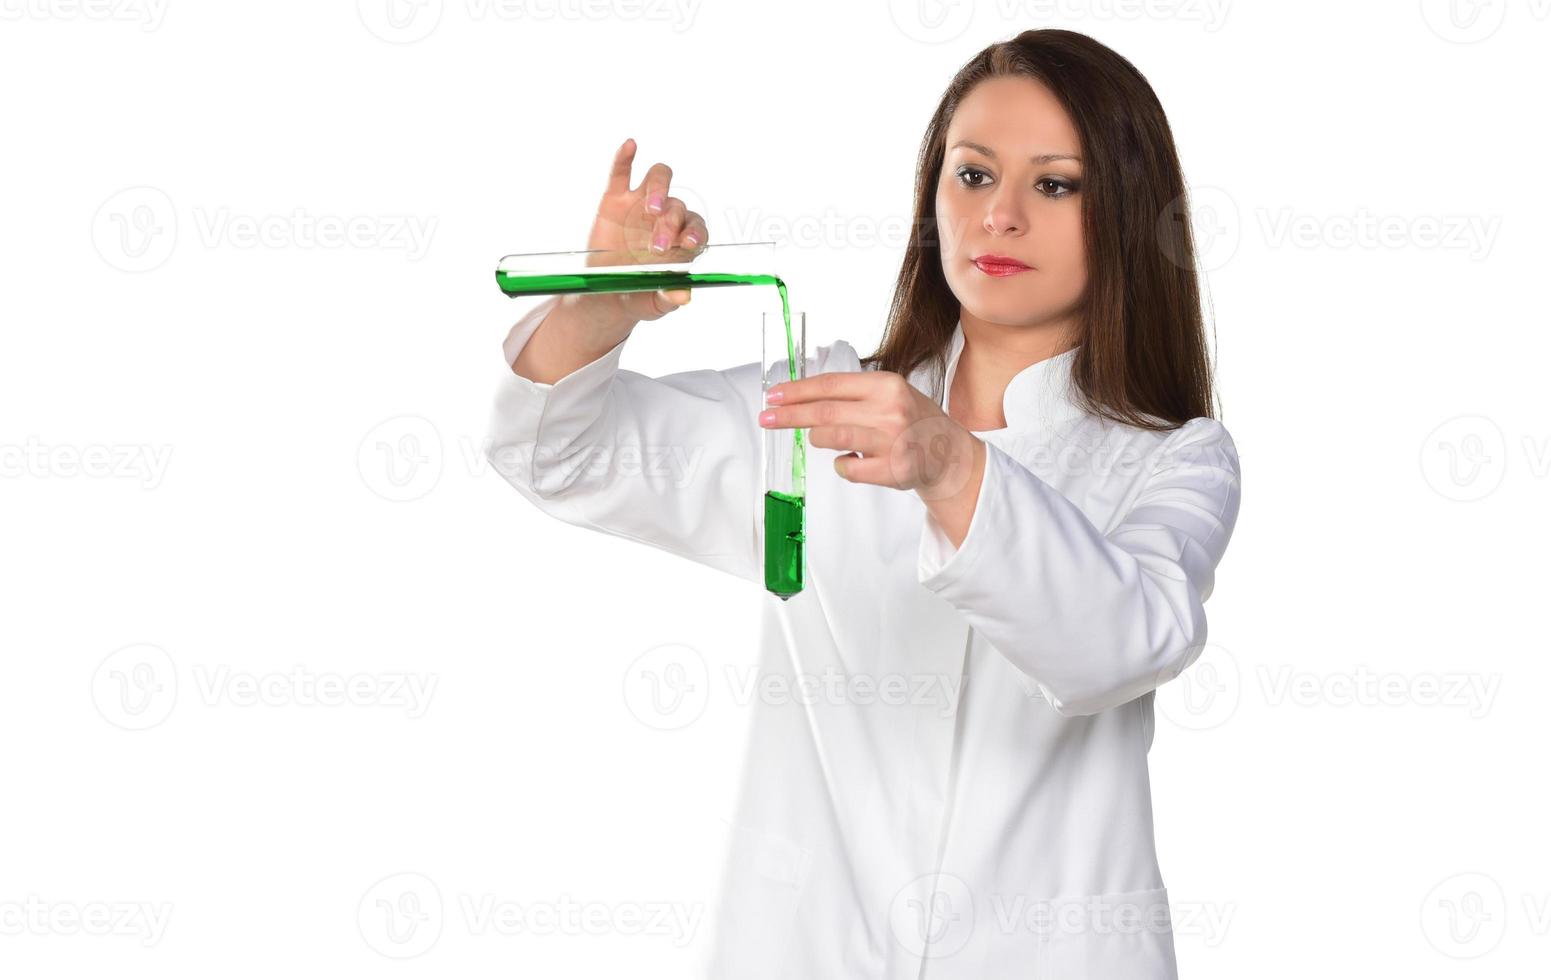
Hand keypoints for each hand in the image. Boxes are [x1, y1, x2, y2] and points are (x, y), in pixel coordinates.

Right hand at [581, 137, 709, 324]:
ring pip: (658, 180)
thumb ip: (668, 298)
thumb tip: (683, 297)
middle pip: (677, 206)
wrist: (603, 295)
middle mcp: (666, 218)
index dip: (695, 231)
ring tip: (651, 208)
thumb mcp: (653, 303)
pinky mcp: (615, 199)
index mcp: (681, 241)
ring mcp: (640, 205)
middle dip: (670, 224)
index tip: (687, 243)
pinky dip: (625, 158)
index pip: (696, 227)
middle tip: (656, 247)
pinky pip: (621, 173)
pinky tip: (630, 146)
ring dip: (659, 189)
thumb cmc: (636, 296)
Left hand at [759, 372, 986, 504]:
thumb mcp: (889, 395)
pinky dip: (842, 465)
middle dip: (790, 415)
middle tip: (766, 418)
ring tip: (821, 439)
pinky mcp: (892, 471)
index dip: (797, 391)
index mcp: (886, 385)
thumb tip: (801, 398)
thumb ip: (852, 395)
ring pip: (832, 438)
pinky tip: (853, 460)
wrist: (949, 455)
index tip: (773, 396)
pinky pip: (847, 468)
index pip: (830, 385)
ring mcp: (891, 441)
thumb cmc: (911, 422)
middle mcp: (890, 410)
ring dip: (819, 439)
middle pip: (825, 412)